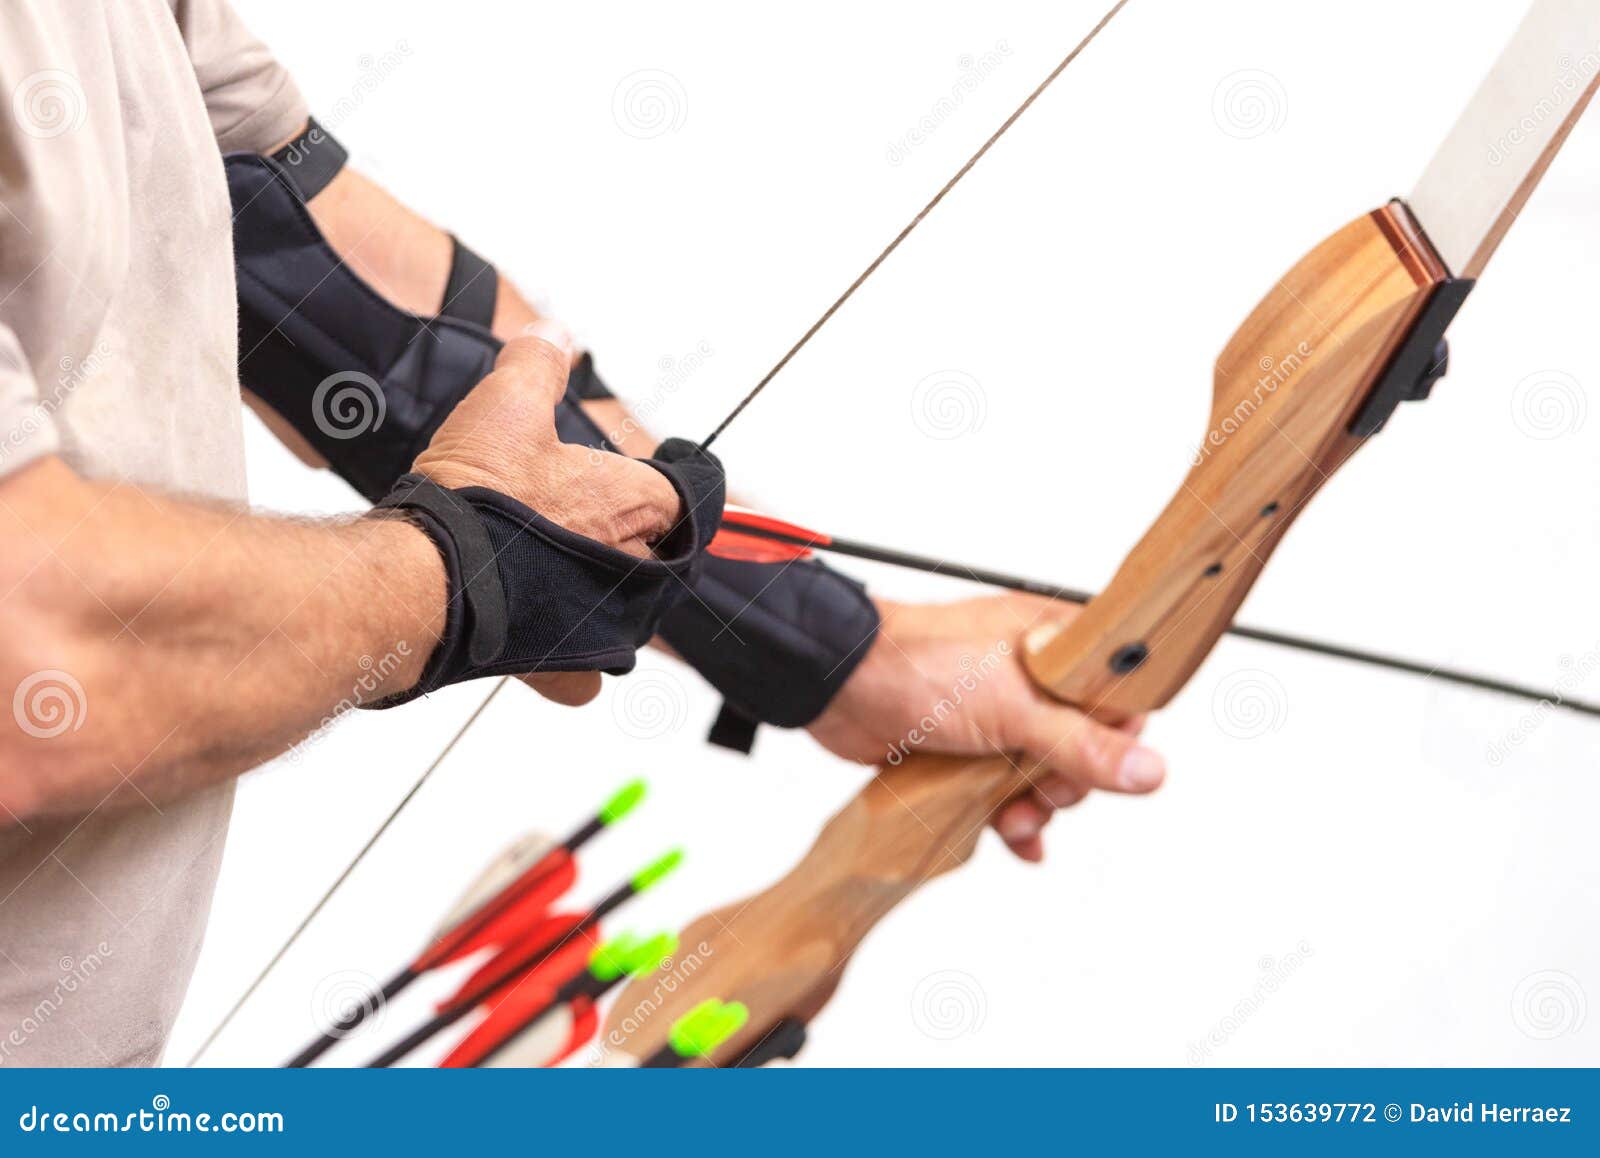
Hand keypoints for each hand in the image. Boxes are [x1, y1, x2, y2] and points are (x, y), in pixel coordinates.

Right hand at [412, 320, 683, 704]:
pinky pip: (590, 669)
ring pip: (625, 609)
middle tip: (575, 517)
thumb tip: (555, 333)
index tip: (654, 479)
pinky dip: (573, 656)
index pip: (689, 495)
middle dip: (624, 537)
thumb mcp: (506, 405)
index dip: (672, 483)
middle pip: (656, 554)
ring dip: (596, 590)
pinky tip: (541, 627)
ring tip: (547, 566)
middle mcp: (634, 571)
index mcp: (637, 504)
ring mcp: (603, 624)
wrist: (424, 579)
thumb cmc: (475, 498)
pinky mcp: (564, 668)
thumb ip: (538, 364)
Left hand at [807, 593, 1166, 861]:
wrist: (838, 684)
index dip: (1115, 733)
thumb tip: (1148, 770)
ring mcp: (995, 710)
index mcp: (1050, 641)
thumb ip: (1082, 743)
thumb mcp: (1015, 708)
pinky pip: (1002, 786)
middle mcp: (1028, 673)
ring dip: (1035, 805)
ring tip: (1014, 821)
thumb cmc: (919, 666)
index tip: (1098, 762)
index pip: (1115, 690)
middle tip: (1041, 794)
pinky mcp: (964, 743)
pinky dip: (1009, 815)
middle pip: (1082, 741)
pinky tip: (1015, 840)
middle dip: (1067, 781)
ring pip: (1042, 769)